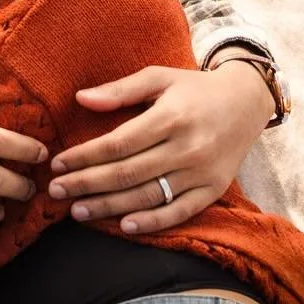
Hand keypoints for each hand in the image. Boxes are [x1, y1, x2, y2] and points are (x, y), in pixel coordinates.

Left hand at [47, 61, 274, 233]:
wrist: (248, 102)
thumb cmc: (195, 89)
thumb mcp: (159, 77)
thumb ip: (121, 90)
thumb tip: (80, 99)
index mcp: (171, 117)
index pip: (118, 143)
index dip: (84, 156)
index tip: (57, 164)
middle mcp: (187, 147)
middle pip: (127, 172)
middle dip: (87, 184)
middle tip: (55, 192)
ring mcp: (202, 171)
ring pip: (148, 195)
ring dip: (109, 207)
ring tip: (78, 212)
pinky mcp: (214, 189)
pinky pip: (180, 211)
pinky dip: (153, 222)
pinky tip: (125, 226)